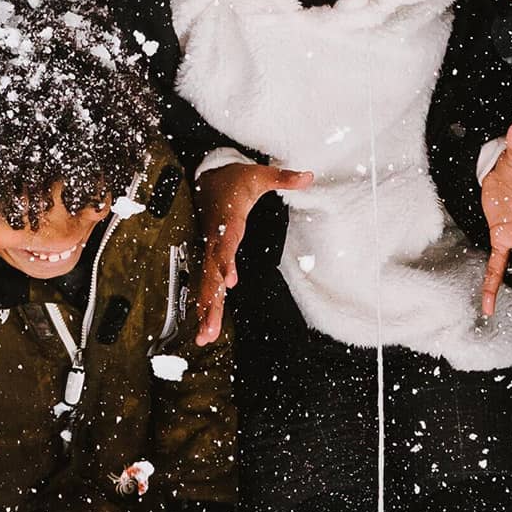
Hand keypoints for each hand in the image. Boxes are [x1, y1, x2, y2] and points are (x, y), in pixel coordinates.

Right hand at [194, 162, 312, 343]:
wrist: (207, 177)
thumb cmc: (234, 179)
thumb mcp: (259, 175)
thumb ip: (282, 178)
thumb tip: (308, 176)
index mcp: (227, 221)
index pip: (225, 244)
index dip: (225, 262)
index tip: (229, 281)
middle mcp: (215, 239)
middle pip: (211, 274)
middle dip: (210, 301)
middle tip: (210, 328)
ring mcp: (210, 248)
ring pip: (206, 282)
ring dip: (205, 309)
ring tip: (205, 336)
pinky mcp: (209, 254)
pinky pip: (205, 280)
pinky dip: (204, 301)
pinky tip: (203, 322)